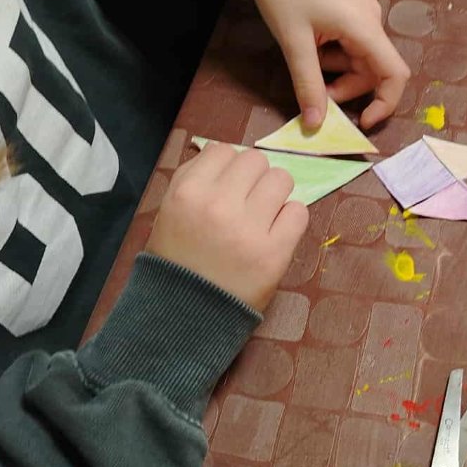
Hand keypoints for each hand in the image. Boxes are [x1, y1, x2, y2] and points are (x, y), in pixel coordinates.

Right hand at [145, 145, 307, 311]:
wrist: (183, 316)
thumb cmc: (176, 262)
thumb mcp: (168, 213)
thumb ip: (193, 179)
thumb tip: (228, 156)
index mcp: (188, 192)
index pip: (224, 151)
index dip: (229, 167)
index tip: (229, 186)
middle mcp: (218, 204)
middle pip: (256, 160)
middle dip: (254, 178)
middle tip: (248, 202)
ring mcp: (249, 228)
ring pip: (281, 179)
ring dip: (275, 195)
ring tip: (262, 217)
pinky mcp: (275, 252)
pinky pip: (298, 211)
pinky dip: (290, 219)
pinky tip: (275, 233)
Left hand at [248, 0, 410, 130]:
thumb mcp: (294, 43)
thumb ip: (308, 85)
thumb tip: (315, 124)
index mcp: (364, 25)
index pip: (395, 73)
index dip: (386, 103)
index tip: (363, 122)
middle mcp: (371, 19)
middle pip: (374, 70)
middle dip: (348, 89)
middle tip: (316, 94)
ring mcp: (362, 13)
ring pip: (361, 59)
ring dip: (338, 73)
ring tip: (307, 64)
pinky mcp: (351, 9)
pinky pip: (352, 44)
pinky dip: (334, 57)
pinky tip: (311, 48)